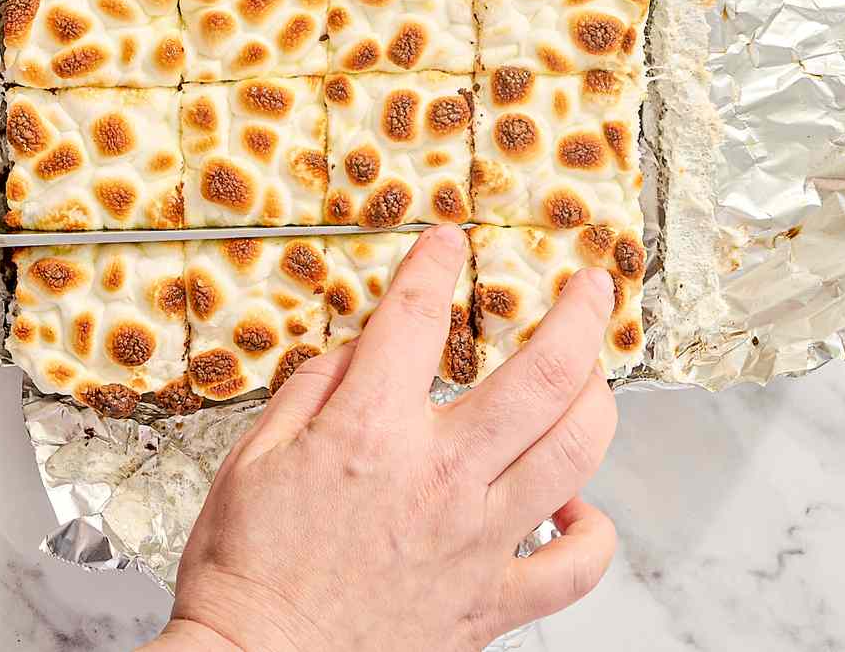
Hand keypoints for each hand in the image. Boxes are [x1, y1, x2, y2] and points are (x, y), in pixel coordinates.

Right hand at [147, 224, 618, 651]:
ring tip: (592, 377)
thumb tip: (361, 350)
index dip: (435, 265)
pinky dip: (590, 527)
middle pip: (544, 374)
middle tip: (592, 287)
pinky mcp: (493, 601)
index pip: (417, 319)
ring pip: (578, 450)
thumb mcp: (253, 458)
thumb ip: (313, 389)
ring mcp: (477, 541)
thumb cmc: (246, 572)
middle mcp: (439, 478)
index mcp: (371, 433)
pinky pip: (578, 564)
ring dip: (599, 398)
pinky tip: (570, 503)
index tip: (446, 244)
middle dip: (581, 314)